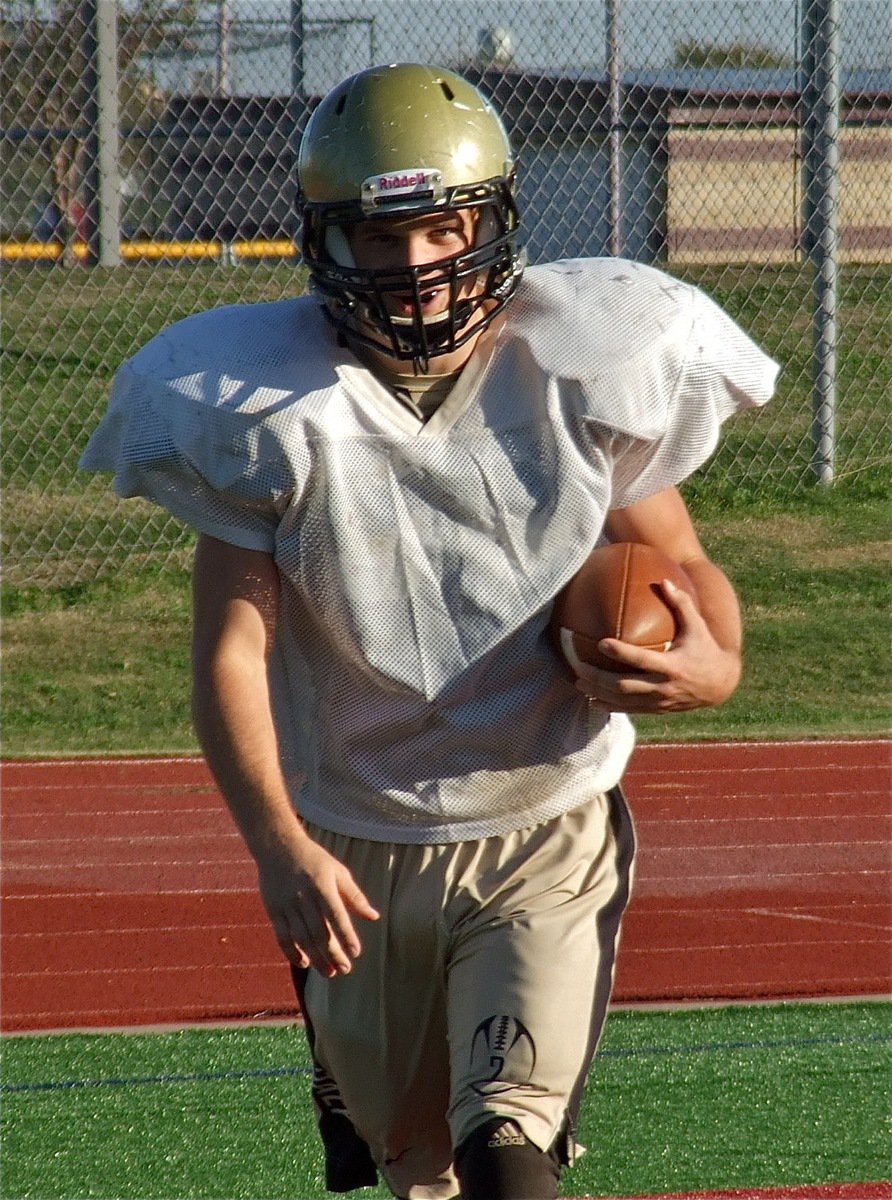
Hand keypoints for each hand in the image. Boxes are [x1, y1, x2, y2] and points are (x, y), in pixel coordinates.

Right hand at [256, 830, 379, 978]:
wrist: (278, 846)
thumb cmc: (314, 859)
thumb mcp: (338, 871)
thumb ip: (355, 896)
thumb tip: (374, 917)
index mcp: (322, 886)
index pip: (337, 916)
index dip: (346, 935)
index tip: (356, 952)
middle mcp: (304, 897)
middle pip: (319, 932)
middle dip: (333, 954)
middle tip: (345, 969)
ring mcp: (287, 905)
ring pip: (301, 938)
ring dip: (315, 958)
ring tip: (329, 972)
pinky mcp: (274, 910)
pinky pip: (282, 937)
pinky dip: (292, 953)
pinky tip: (304, 963)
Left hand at [573, 579, 740, 712]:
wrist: (721, 685)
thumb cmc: (706, 649)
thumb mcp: (698, 626)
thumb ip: (681, 603)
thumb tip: (663, 580)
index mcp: (673, 666)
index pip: (642, 660)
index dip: (621, 653)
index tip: (601, 643)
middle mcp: (664, 687)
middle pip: (624, 686)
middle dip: (598, 678)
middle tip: (578, 666)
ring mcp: (660, 701)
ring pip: (623, 702)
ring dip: (598, 693)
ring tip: (578, 683)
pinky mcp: (658, 710)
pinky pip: (630, 710)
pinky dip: (610, 706)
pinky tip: (592, 699)